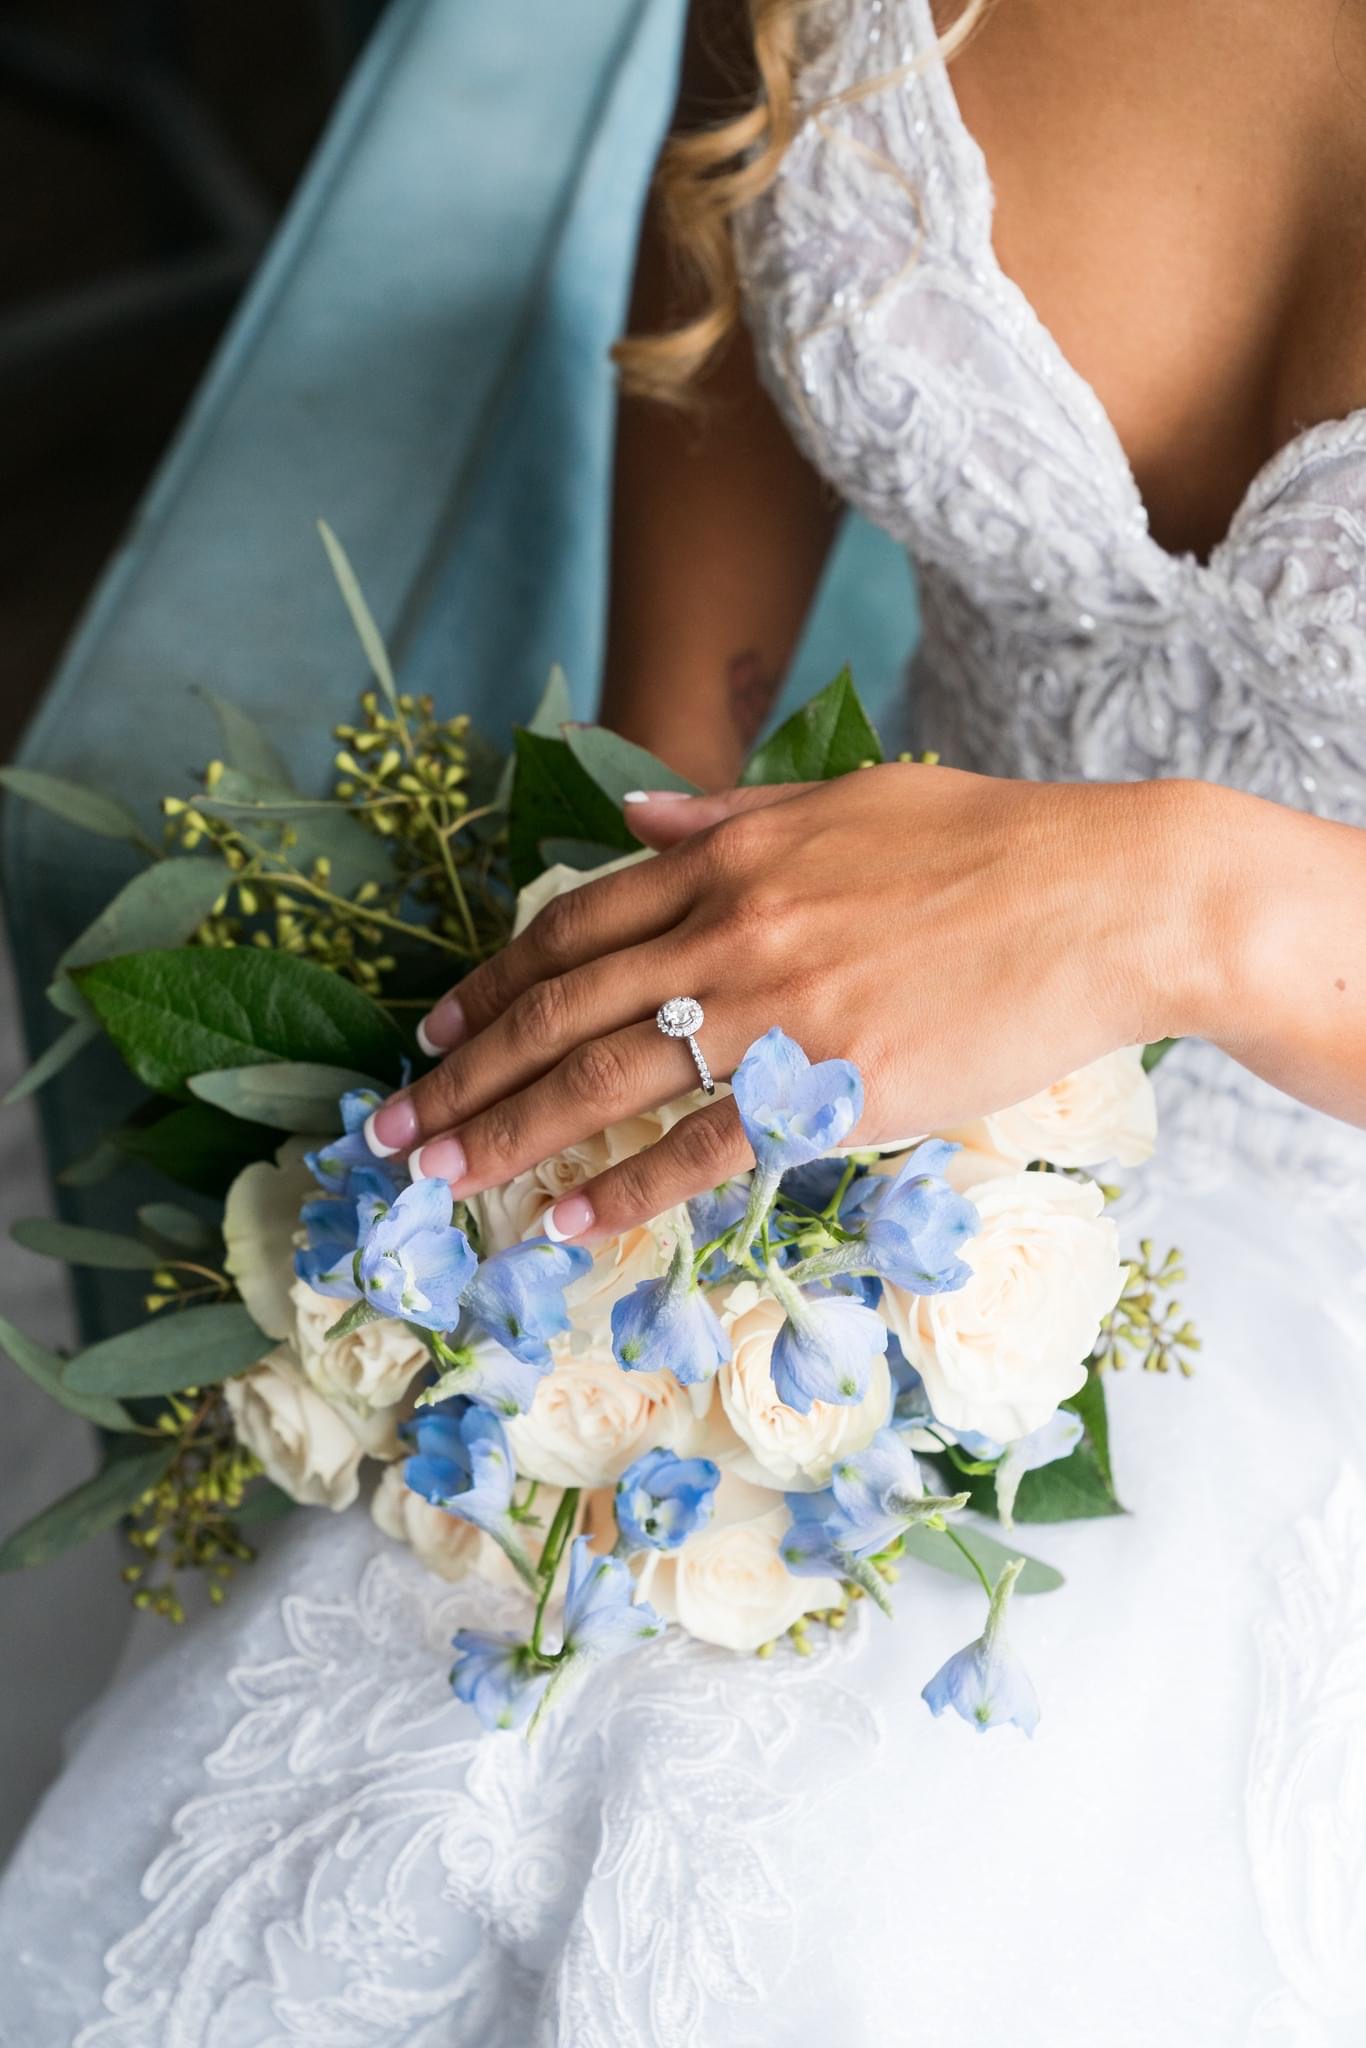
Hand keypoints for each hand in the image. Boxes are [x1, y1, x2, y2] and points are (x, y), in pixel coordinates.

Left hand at [364, 764, 1206, 1238]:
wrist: (1108, 898)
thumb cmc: (988, 842)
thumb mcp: (844, 799)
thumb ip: (723, 815)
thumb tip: (628, 816)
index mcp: (729, 858)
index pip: (572, 927)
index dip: (492, 983)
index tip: (437, 1031)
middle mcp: (732, 930)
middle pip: (561, 1009)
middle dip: (465, 1072)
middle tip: (393, 1125)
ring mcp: (777, 1012)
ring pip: (607, 1080)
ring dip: (510, 1134)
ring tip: (440, 1176)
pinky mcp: (833, 1089)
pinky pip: (702, 1149)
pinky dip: (623, 1188)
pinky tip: (565, 1221)